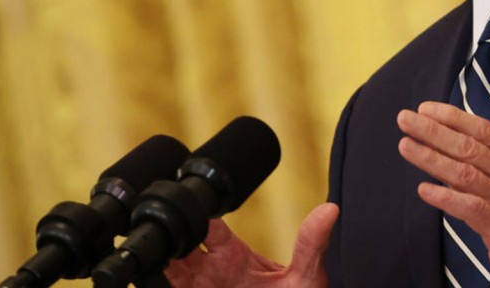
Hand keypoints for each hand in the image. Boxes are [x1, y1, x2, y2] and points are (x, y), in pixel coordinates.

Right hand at [164, 202, 338, 287]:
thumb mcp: (305, 276)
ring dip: (162, 262)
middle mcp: (212, 271)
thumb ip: (311, 244)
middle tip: (168, 237)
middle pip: (181, 245)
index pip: (208, 225)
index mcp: (234, 254)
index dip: (197, 216)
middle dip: (172, 237)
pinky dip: (160, 281)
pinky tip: (159, 276)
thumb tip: (330, 209)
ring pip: (169, 270)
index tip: (191, 213)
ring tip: (159, 259)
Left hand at [398, 102, 489, 287]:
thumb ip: (489, 170)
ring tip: (406, 146)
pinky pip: (470, 207)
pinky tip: (423, 190)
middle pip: (470, 147)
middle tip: (405, 119)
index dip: (453, 118)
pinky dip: (444, 197)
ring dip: (431, 158)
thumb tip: (448, 152)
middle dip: (434, 131)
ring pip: (465, 173)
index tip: (425, 109)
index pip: (484, 131)